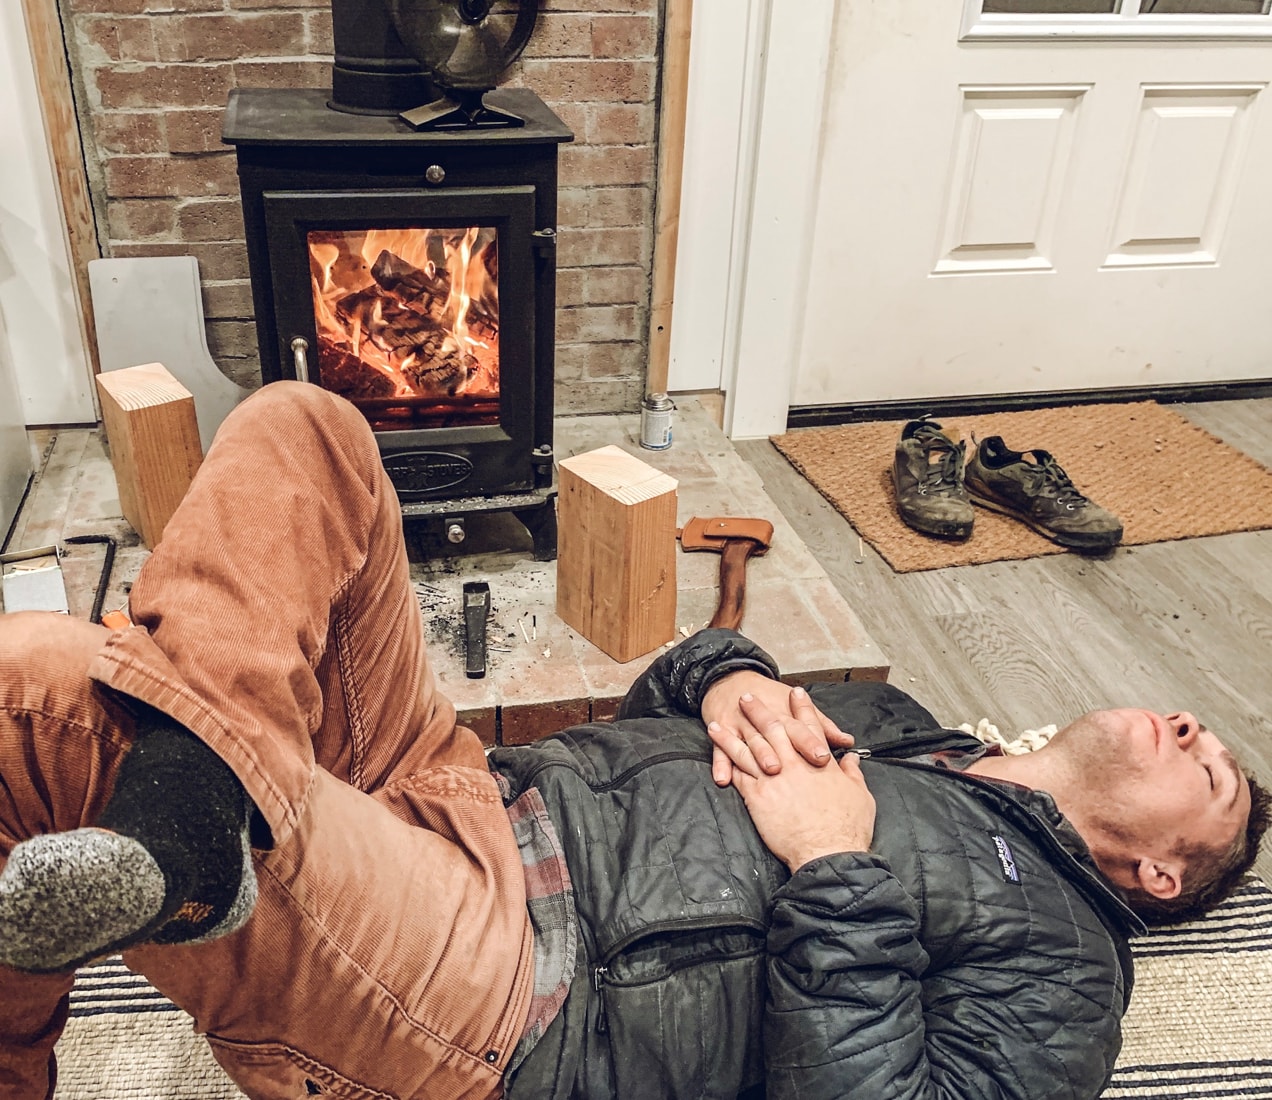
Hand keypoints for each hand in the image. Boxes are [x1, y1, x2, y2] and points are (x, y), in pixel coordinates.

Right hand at [701, 671, 853, 785]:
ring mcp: (741, 725)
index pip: (800, 729)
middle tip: (797, 765)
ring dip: (758, 754)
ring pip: (749, 742)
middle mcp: (764, 719)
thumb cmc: (769, 698)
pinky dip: (720, 765)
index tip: (823, 757)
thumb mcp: (794, 708)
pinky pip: (719, 752)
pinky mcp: (722, 732)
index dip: (811, 743)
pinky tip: (723, 779)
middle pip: (776, 734)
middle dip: (786, 750)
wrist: (731, 681)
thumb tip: (848, 741)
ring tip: (769, 768)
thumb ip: (822, 727)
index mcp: (785, 714)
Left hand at [708, 695, 874, 871]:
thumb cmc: (848, 826)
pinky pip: (738, 773)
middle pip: (773, 728)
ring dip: (731, 733)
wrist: (827, 851)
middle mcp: (794, 762)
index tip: (795, 693)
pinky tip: (717, 755)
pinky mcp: (758, 795)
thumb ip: (853, 773)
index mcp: (819, 759)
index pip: (810, 725)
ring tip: (717, 722)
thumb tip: (852, 759)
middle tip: (747, 696)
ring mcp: (773, 777)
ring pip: (747, 748)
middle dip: (759, 710)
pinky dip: (726, 761)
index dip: (802, 707)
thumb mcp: (860, 795)